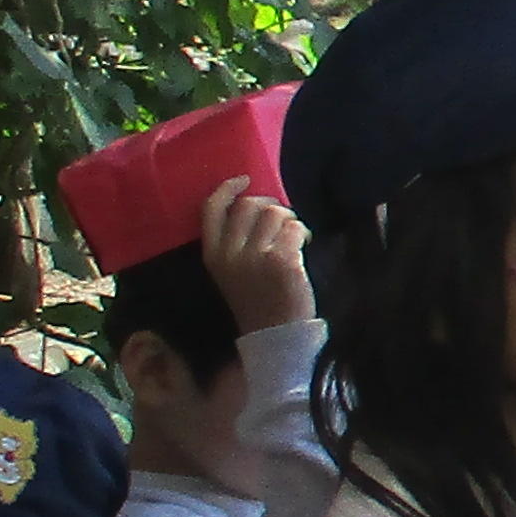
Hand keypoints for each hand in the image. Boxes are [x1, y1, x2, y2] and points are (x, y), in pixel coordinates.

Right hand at [198, 179, 311, 335]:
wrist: (275, 336)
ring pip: (276, 213)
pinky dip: (303, 233)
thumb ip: (236, 242)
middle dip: (271, 205)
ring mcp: (256, 257)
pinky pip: (295, 228)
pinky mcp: (282, 262)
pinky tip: (304, 246)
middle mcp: (231, 254)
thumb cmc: (258, 301)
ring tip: (294, 236)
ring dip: (290, 220)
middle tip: (282, 219)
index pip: (211, 209)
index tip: (244, 180)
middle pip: (249, 205)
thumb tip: (258, 205)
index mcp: (213, 255)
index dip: (227, 188)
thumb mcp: (232, 272)